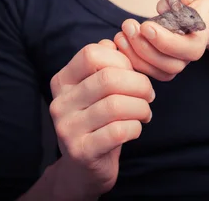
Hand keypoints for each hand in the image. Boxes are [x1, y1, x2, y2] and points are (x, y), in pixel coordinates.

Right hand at [48, 40, 155, 197]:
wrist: (85, 167)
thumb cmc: (99, 120)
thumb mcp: (97, 89)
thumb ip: (107, 64)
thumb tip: (117, 42)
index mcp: (62, 80)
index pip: (92, 54)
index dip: (121, 60)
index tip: (133, 73)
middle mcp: (59, 102)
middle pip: (108, 78)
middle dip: (139, 84)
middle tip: (149, 94)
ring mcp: (67, 127)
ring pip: (116, 105)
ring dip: (141, 107)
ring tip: (145, 112)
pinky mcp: (81, 151)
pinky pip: (118, 130)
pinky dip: (136, 127)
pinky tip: (136, 128)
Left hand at [113, 0, 208, 80]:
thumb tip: (171, 4)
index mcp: (208, 26)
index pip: (191, 47)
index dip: (167, 42)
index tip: (146, 26)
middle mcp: (195, 47)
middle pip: (173, 65)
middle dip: (146, 49)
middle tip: (128, 26)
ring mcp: (182, 56)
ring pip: (162, 71)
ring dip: (137, 56)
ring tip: (121, 34)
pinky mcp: (169, 58)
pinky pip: (153, 71)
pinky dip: (134, 60)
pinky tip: (122, 41)